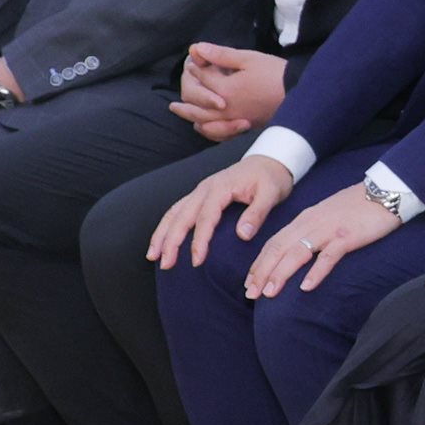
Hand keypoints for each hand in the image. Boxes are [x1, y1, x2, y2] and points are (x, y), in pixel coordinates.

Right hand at [147, 151, 295, 268]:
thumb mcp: (272, 194)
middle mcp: (205, 188)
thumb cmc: (271, 178)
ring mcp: (200, 190)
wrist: (270, 160)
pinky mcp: (200, 195)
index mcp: (221, 188)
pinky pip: (178, 210)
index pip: (206, 217)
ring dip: (161, 234)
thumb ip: (257, 213)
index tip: (196, 261)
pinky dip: (167, 225)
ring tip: (152, 256)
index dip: (199, 240)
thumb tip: (243, 235)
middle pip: (182, 215)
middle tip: (165, 264)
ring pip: (174, 212)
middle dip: (170, 240)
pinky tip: (160, 241)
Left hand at [168, 39, 290, 136]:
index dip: (196, 66)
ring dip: (188, 113)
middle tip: (180, 80)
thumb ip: (220, 55)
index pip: (202, 77)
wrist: (298, 94)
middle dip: (187, 89)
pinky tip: (200, 125)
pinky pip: (217, 132)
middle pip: (196, 101)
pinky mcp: (242, 126)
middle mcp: (225, 108)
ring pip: (203, 119)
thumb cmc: (275, 74)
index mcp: (225, 89)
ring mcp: (233, 119)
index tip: (194, 59)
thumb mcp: (248, 59)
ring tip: (177, 109)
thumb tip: (196, 48)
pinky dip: (206, 129)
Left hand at [245, 181, 400, 297]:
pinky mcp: (347, 237)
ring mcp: (329, 230)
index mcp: (305, 219)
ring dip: (280, 274)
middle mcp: (311, 224)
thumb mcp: (327, 215)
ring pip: (296, 253)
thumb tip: (298, 249)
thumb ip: (311, 230)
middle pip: (278, 249)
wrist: (386, 191)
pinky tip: (306, 287)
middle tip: (250, 294)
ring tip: (268, 294)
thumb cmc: (359, 206)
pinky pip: (328, 256)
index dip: (259, 263)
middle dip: (261, 272)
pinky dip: (315, 272)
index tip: (249, 282)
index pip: (274, 242)